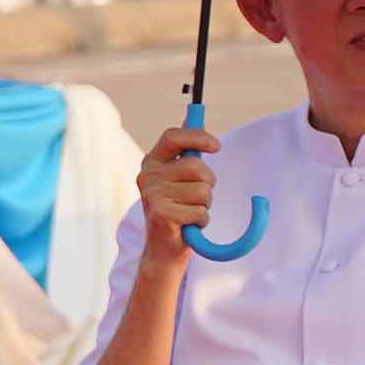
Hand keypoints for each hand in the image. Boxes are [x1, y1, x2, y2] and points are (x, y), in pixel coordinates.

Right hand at [133, 121, 220, 259]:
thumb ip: (186, 150)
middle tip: (195, 197)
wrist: (165, 248)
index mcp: (152, 162)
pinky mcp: (160, 214)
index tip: (217, 146)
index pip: (173, 137)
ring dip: (205, 205)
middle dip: (208, 184)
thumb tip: (193, 116)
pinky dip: (202, 220)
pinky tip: (187, 225)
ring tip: (189, 211)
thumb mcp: (180, 177)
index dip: (197, 137)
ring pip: (203, 191)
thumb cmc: (178, 208)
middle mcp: (147, 176)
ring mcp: (151, 195)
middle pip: (198, 168)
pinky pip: (201, 212)